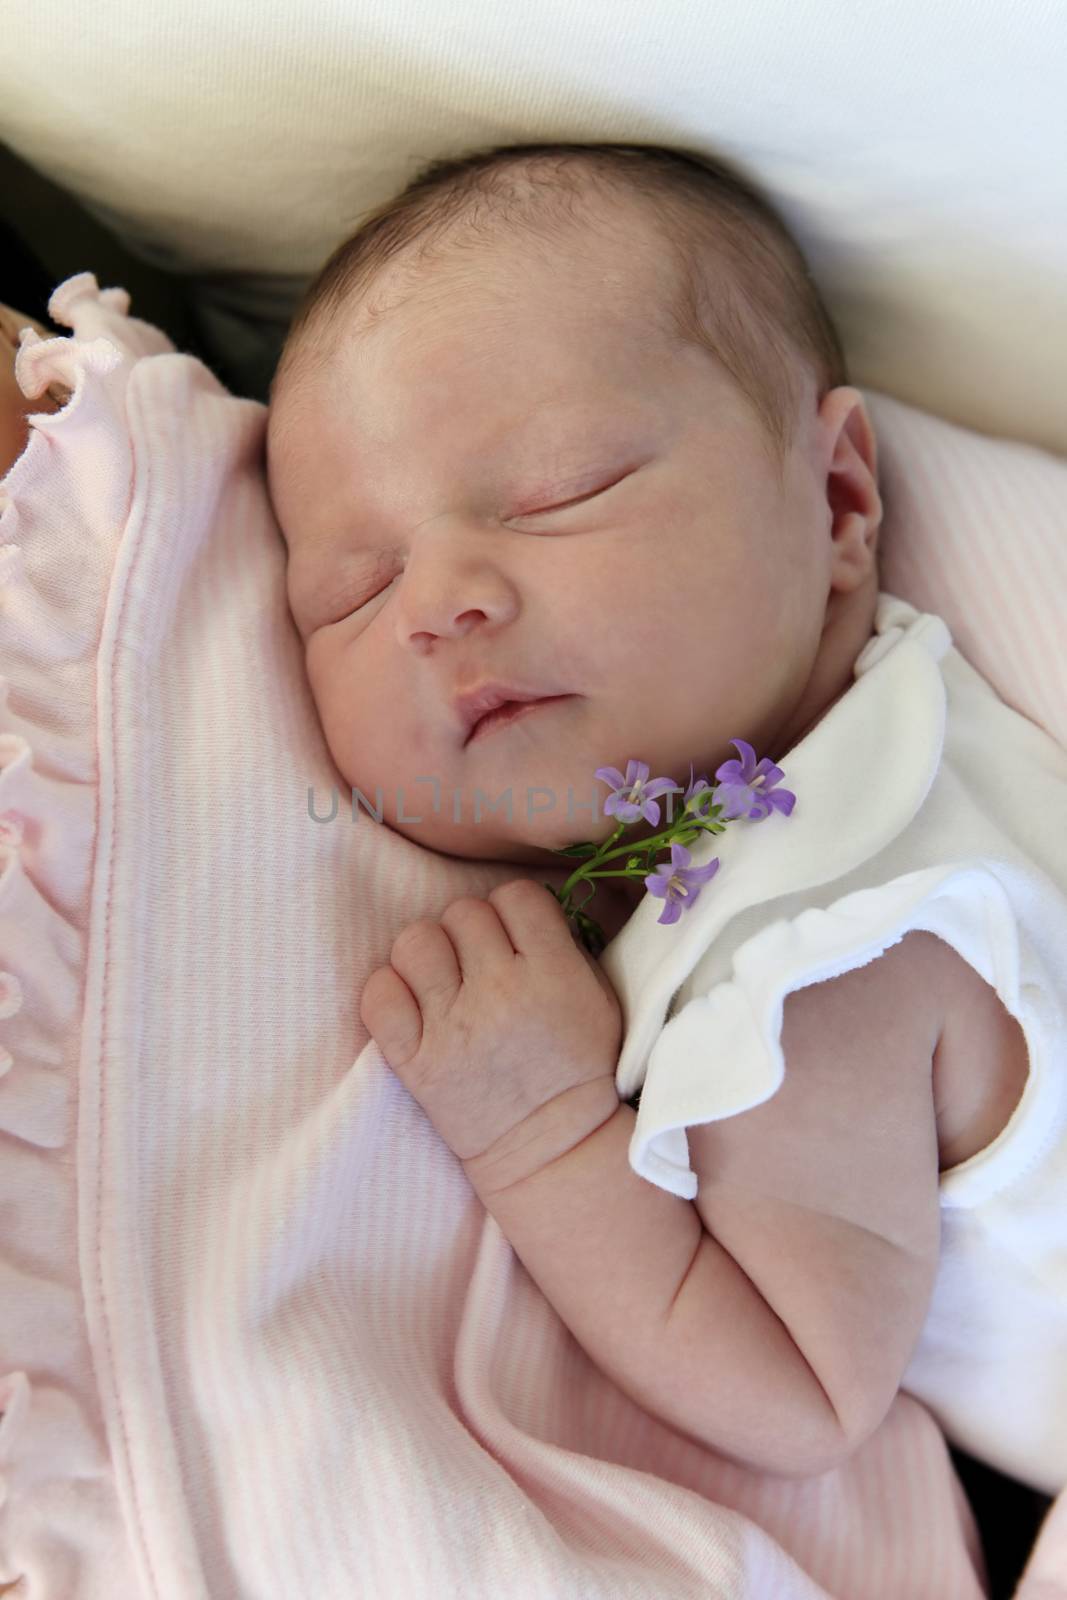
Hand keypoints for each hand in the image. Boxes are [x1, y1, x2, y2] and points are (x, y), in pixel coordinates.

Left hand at [359, 878, 622, 1178]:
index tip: (514, 936)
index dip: (513, 911)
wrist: (552, 1148)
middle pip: (463, 912)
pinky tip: (412, 1007)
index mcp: (553, 974)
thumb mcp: (598, 999)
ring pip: (415, 941)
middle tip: (479, 965)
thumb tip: (519, 909)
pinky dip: (390, 993)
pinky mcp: (416, 1061)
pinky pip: (379, 994)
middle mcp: (500, 993)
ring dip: (428, 957)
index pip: (516, 895)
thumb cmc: (579, 1068)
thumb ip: (563, 945)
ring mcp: (453, 1028)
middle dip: (471, 934)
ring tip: (443, 983)